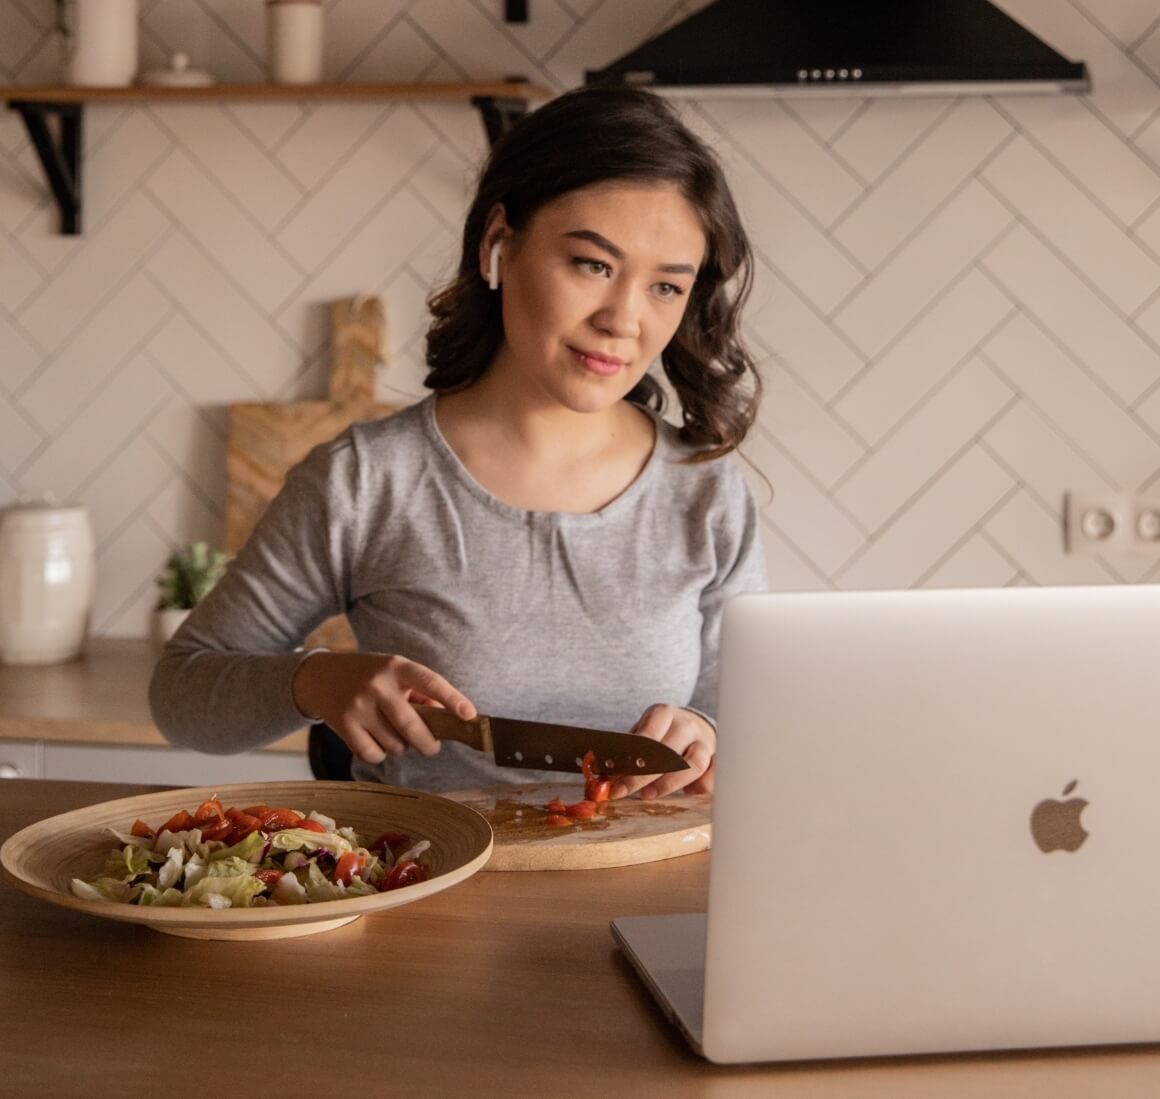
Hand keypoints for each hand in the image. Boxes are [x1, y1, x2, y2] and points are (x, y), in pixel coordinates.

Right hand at [292, 651, 475, 764]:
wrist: (321, 677)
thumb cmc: (369, 677)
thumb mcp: (395, 673)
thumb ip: (420, 694)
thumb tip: (445, 721)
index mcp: (397, 666)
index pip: (431, 682)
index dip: (453, 699)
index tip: (470, 715)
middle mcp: (378, 684)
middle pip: (413, 726)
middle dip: (428, 744)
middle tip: (432, 747)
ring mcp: (359, 704)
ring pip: (395, 744)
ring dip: (400, 746)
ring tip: (391, 732)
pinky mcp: (344, 724)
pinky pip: (373, 753)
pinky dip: (379, 753)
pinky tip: (375, 740)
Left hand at [609, 704, 715, 800]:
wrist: (694, 725)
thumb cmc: (660, 734)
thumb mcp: (642, 732)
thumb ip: (628, 752)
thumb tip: (605, 780)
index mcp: (664, 714)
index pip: (650, 734)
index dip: (632, 758)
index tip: (616, 778)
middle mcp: (686, 725)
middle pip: (668, 752)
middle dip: (644, 776)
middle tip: (624, 791)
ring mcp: (704, 742)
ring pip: (694, 764)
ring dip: (670, 783)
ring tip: (649, 795)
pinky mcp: (717, 758)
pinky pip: (715, 774)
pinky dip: (702, 786)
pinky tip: (686, 794)